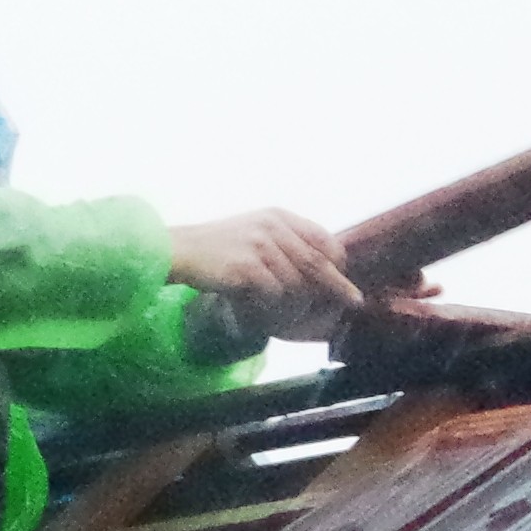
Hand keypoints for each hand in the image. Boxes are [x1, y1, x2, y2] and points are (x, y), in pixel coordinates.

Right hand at [163, 209, 362, 321]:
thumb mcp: (254, 233)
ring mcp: (259, 245)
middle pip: (316, 263)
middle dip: (337, 286)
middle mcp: (273, 227)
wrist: (179, 250)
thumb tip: (317, 272)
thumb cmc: (216, 248)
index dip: (338, 262)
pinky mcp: (246, 266)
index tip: (345, 280)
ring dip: (292, 306)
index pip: (322, 239)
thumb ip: (284, 243)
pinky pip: (274, 295)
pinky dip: (271, 308)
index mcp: (278, 217)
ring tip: (277, 314)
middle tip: (351, 302)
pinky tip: (260, 312)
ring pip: (296, 285)